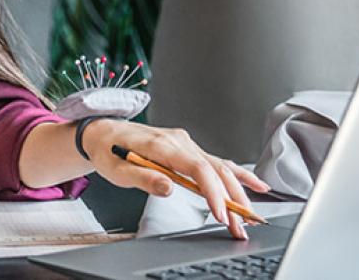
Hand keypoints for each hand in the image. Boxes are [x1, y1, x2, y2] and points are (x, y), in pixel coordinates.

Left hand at [78, 119, 269, 239]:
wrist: (103, 131)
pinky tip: (255, 185)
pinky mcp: (187, 149)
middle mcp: (179, 141)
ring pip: (220, 167)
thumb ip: (143, 177)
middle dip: (232, 199)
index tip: (221, 214)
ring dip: (237, 192)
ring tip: (250, 216)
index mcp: (162, 145)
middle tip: (242, 226)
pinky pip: (216, 162)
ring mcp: (185, 143)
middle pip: (215, 170)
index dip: (213, 192)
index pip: (198, 169)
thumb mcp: (117, 169)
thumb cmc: (108, 150)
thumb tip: (168, 187)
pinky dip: (237, 174)